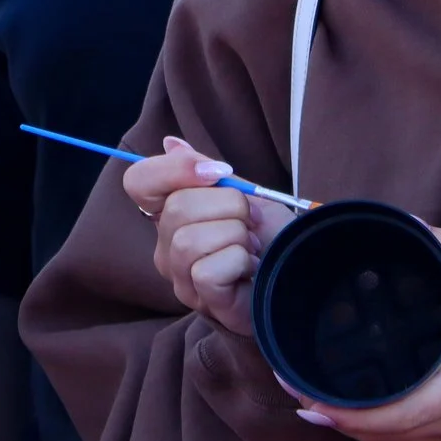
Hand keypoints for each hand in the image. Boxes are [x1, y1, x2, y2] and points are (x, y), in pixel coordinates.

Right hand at [124, 136, 294, 337]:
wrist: (301, 273)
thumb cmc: (270, 236)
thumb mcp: (244, 193)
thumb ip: (206, 172)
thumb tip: (171, 143)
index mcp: (172, 212)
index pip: (139, 181)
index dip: (174, 169)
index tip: (219, 174)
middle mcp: (166, 244)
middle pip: (177, 207)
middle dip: (229, 205)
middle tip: (251, 220)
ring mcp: (179, 275)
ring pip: (188, 240)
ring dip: (236, 236)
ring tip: (251, 247)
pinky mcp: (198, 298)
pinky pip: (206, 271)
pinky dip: (239, 263)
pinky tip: (250, 269)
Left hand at [281, 228, 440, 440]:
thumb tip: (411, 224)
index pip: (399, 414)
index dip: (351, 414)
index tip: (312, 397)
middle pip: (384, 434)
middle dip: (334, 417)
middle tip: (292, 388)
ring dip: (348, 427)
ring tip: (307, 398)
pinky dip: (371, 430)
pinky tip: (346, 412)